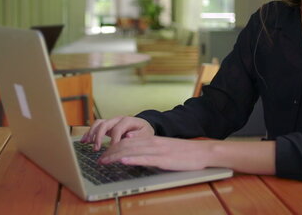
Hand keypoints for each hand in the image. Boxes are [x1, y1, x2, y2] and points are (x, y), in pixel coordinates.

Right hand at [80, 116, 154, 150]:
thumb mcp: (146, 134)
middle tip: (96, 148)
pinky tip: (84, 140)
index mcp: (128, 120)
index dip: (114, 140)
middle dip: (99, 136)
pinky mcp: (108, 126)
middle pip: (105, 124)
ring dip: (91, 133)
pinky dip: (89, 132)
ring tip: (87, 143)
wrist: (143, 126)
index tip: (112, 151)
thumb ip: (138, 136)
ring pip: (98, 123)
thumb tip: (128, 136)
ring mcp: (112, 122)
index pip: (117, 129)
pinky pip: (96, 126)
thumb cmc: (144, 131)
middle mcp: (118, 119)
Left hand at [98, 136, 213, 170]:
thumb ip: (149, 150)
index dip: (112, 148)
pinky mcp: (164, 159)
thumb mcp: (164, 149)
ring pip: (132, 151)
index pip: (127, 142)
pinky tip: (123, 161)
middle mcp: (152, 143)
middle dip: (109, 153)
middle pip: (125, 146)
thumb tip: (134, 153)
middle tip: (98, 160)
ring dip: (115, 156)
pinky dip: (132, 159)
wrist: (203, 152)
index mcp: (151, 140)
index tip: (103, 155)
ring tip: (104, 161)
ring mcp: (158, 151)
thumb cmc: (185, 153)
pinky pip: (145, 159)